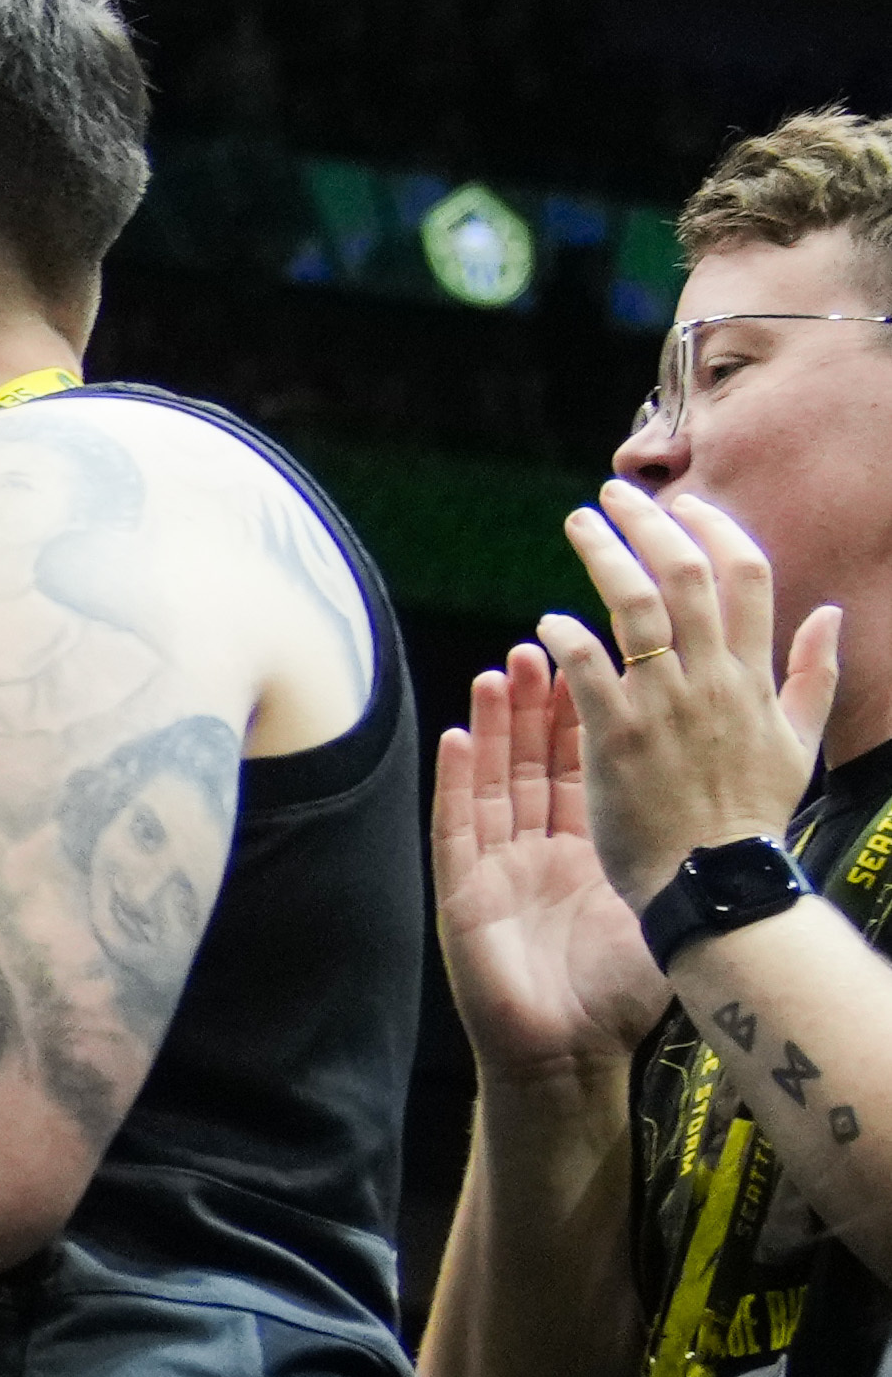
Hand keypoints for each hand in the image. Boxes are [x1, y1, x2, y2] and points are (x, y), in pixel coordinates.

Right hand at [436, 647, 670, 1090]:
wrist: (573, 1056)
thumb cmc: (623, 993)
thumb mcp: (662, 900)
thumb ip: (679, 843)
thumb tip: (730, 792)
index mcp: (590, 849)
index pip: (585, 765)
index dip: (586, 712)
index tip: (597, 657)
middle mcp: (540, 850)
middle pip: (533, 761)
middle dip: (537, 704)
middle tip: (544, 644)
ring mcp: (498, 869)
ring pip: (492, 782)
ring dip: (493, 728)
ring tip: (500, 672)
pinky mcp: (463, 894)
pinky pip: (456, 828)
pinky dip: (455, 783)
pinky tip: (456, 739)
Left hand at [547, 484, 846, 903]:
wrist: (716, 882)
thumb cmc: (751, 816)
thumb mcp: (801, 741)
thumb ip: (813, 673)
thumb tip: (830, 611)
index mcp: (754, 675)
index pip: (746, 574)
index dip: (715, 528)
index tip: (685, 502)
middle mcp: (711, 678)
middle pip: (685, 574)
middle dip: (649, 522)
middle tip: (614, 494)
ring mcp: (664, 705)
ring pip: (634, 606)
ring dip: (602, 555)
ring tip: (577, 525)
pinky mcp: (617, 738)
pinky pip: (588, 669)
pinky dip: (566, 636)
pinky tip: (545, 622)